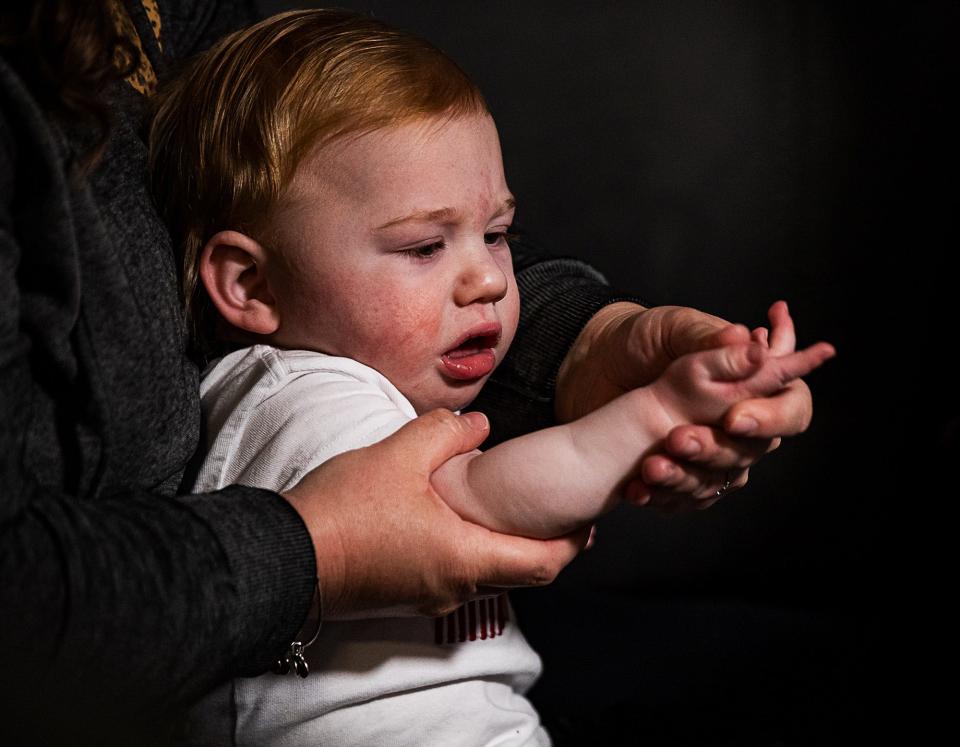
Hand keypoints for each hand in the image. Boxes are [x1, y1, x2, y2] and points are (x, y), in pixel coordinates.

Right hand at [283, 409, 587, 618]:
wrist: (284, 558)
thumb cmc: (345, 510)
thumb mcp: (399, 455)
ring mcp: (428, 598)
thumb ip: (447, 432)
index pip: (545, 563)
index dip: (574, 541)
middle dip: (543, 540)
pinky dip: (470, 547)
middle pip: (519, 571)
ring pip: (485, 572)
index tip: (589, 515)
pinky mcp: (404, 595)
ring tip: (506, 501)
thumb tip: (478, 424)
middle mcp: (455, 588)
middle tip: (554, 506)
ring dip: (502, 541)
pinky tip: (456, 513)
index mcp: (465, 559)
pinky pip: (454, 573)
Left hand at [556, 300, 824, 508]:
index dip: (771, 418)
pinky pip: (680, 499)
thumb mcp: (671, 328)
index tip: (733, 418)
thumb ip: (709, 339)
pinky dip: (659, 495)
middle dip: (714, 448)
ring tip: (651, 465)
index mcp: (752, 383)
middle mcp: (738, 423)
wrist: (590, 364)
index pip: (792, 410)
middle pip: (750, 452)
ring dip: (684, 476)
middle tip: (676, 438)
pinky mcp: (678, 475)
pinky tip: (635, 488)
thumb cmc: (640, 338)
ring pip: (716, 481)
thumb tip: (752, 343)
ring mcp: (709, 453)